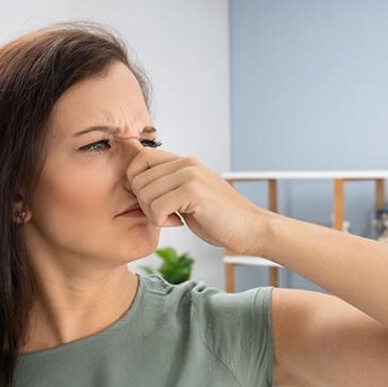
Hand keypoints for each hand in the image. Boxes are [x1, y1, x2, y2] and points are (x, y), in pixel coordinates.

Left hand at [125, 147, 269, 254]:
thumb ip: (170, 186)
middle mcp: (186, 163)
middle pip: (137, 178)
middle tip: (164, 214)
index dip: (135, 182)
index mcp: (184, 161)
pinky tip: (179, 222)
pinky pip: (156, 207)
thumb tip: (138, 187)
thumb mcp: (190, 195)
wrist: (251, 228)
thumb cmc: (220, 217)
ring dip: (152, 213)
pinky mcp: (193, 191)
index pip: (140, 158)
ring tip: (173, 218)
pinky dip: (161, 221)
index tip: (151, 201)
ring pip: (144, 193)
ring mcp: (190, 175)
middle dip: (143, 203)